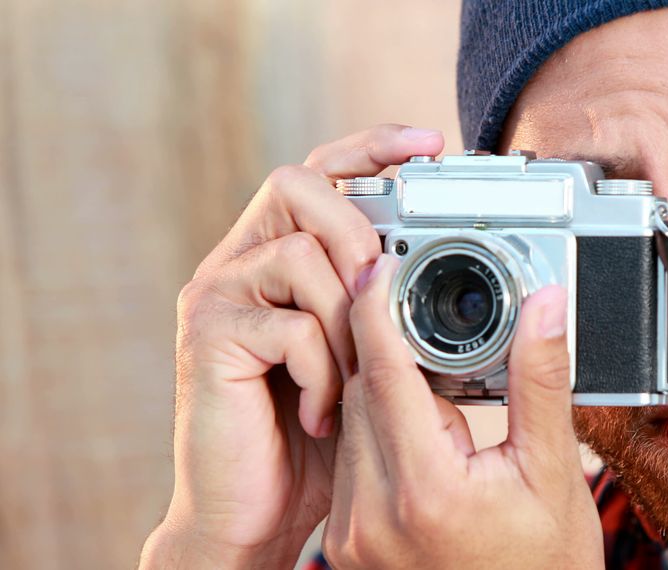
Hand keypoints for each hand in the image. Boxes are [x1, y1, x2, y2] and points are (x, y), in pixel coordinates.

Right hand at [139, 125, 444, 567]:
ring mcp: (216, 297)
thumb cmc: (313, 438)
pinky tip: (321, 414)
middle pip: (296, 184)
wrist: (253, 515)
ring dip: (347, 320)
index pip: (320, 174)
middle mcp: (239, 262)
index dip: (371, 148)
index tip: (429, 146)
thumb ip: (379, 310)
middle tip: (380, 294)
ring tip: (351, 379)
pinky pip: (290, 327)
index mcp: (278, 257)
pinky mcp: (206, 339)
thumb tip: (433, 271)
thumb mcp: (361, 360)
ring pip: (299, 255)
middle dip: (356, 231)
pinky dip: (323, 373)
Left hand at [321, 255, 603, 568]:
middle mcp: (371, 516)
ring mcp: (352, 535)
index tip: (379, 265)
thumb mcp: (551, 474)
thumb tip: (545, 307)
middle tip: (427, 323)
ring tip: (439, 395)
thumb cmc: (543, 568)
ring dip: (383, 392)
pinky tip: (422, 437)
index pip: (382, 373)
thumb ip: (540, 383)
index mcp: (425, 491)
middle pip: (360, 393)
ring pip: (350, 424)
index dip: (376, 308)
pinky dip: (377, 431)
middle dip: (389, 349)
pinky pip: (350, 461)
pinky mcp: (347, 544)